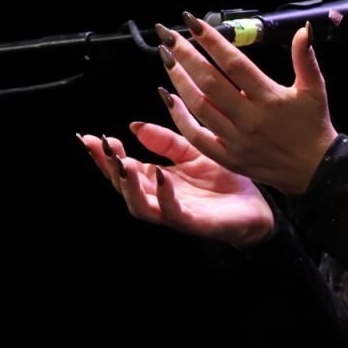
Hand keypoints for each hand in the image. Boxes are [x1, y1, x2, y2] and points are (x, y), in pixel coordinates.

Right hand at [77, 121, 273, 248]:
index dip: (106, 155)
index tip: (91, 137)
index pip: (123, 168)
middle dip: (108, 168)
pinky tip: (160, 176)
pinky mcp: (193, 222)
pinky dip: (163, 195)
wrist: (256, 207)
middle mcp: (160, 198)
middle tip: (101, 147)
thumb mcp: (192, 152)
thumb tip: (134, 125)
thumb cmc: (224, 181)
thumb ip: (165, 141)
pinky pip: (172, 212)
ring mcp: (174, 212)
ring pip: (140, 206)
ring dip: (128, 185)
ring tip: (122, 163)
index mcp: (157, 180)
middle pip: (124, 187)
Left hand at [154, 14, 337, 195]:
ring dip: (179, 80)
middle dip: (186, 56)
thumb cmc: (313, 127)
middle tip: (169, 35)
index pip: (234, 64)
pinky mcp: (228, 158)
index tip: (194, 22)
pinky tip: (169, 98)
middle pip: (209, 82)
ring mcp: (236, 140)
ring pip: (199, 106)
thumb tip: (304, 29)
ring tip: (167, 58)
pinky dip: (179, 117)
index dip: (212, 41)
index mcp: (269, 99)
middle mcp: (249, 119)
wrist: (315, 172)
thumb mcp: (315, 90)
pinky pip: (197, 136)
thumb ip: (306, 58)